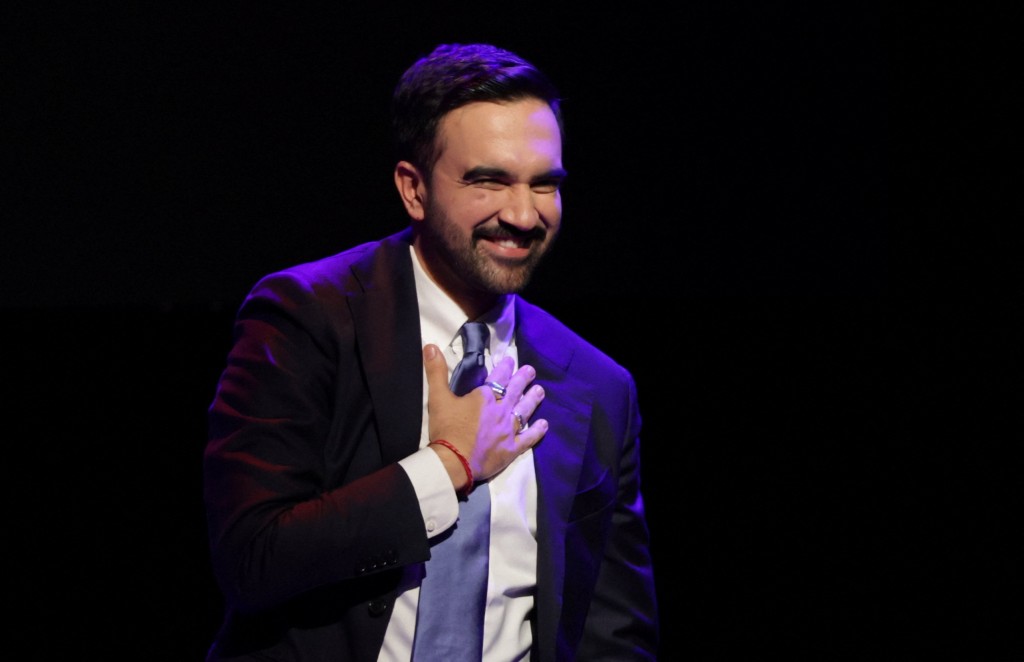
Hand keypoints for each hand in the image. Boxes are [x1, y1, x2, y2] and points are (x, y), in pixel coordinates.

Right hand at [423, 344, 546, 486]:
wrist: (453, 462)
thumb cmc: (446, 429)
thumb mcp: (438, 398)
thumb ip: (435, 371)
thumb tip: (430, 346)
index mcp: (485, 397)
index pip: (499, 377)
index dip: (505, 368)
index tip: (511, 361)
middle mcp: (501, 411)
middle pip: (515, 391)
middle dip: (523, 379)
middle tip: (531, 371)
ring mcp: (508, 430)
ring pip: (524, 411)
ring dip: (533, 400)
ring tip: (540, 391)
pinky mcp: (511, 449)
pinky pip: (528, 438)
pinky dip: (536, 431)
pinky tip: (543, 425)